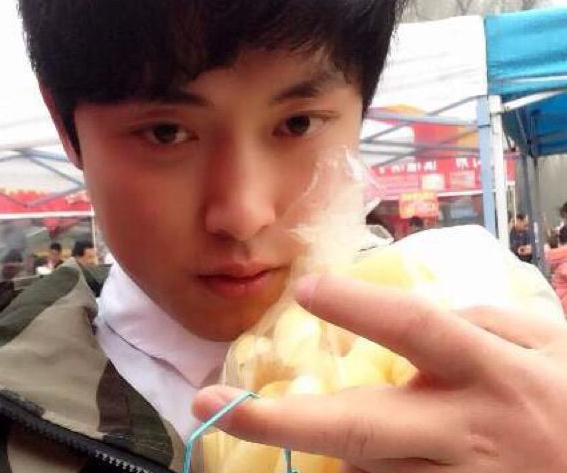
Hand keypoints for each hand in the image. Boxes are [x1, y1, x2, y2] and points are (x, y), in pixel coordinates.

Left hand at [193, 274, 566, 471]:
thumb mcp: (550, 343)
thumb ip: (485, 319)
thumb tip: (424, 313)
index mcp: (491, 372)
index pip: (413, 329)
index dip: (357, 307)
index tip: (304, 289)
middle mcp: (467, 433)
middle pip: (359, 425)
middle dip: (277, 420)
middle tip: (211, 404)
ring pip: (367, 467)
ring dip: (328, 444)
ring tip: (291, 422)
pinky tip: (344, 455)